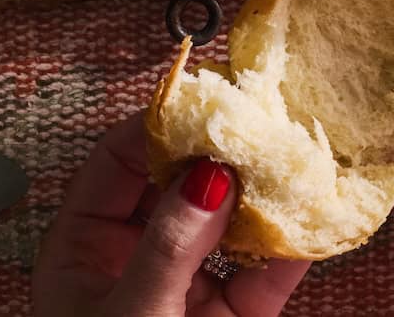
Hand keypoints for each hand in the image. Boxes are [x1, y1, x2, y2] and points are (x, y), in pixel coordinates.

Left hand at [32, 114, 308, 315]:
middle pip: (176, 186)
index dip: (157, 126)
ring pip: (224, 227)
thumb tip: (207, 174)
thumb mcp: (131, 316)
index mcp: (82, 249)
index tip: (201, 98)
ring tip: (292, 157)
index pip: (117, 162)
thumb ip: (170, 246)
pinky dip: (288, 252)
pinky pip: (259, 278)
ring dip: (259, 196)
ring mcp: (182, 293)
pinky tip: (311, 222)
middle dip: (218, 153)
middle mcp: (132, 260)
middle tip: (257, 118)